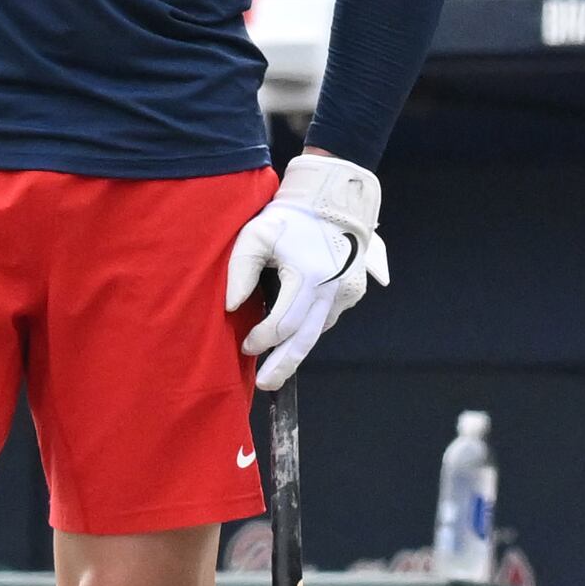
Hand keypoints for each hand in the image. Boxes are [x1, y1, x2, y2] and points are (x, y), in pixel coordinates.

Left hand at [225, 149, 390, 391]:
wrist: (335, 200)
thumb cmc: (291, 217)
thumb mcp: (257, 235)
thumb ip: (240, 270)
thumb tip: (231, 308)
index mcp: (309, 276)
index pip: (282, 324)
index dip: (262, 340)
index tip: (246, 346)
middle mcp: (332, 290)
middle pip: (305, 339)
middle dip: (284, 365)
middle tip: (266, 385)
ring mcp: (346, 293)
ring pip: (318, 331)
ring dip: (296, 347)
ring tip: (277, 363)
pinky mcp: (353, 292)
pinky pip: (327, 317)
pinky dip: (310, 327)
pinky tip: (295, 330)